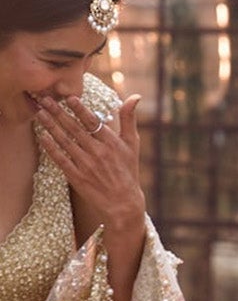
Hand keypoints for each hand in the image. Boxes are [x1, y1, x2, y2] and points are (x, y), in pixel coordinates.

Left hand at [34, 93, 145, 237]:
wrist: (123, 203)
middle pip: (75, 129)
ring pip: (65, 142)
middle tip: (45, 99)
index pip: (93, 122)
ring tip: (39, 114)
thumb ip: (129, 119)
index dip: (80, 109)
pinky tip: (42, 137)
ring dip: (51, 126)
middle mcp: (98, 153)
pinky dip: (51, 148)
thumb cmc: (128, 171)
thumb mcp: (132, 144)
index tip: (68, 98)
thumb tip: (135, 96)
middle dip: (58, 112)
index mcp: (111, 143)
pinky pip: (61, 160)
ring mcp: (86, 165)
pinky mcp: (77, 177)